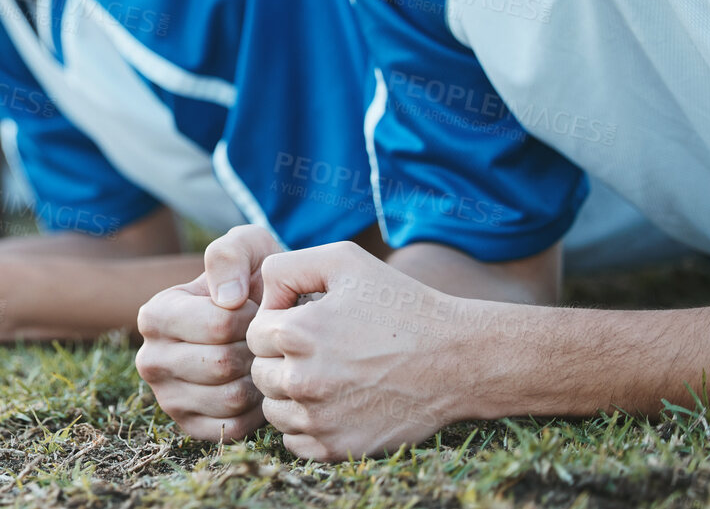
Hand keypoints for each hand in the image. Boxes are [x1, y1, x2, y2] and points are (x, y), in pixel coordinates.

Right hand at [135, 225, 279, 441]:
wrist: (260, 320)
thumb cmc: (251, 281)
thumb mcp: (245, 247)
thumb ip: (231, 254)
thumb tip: (226, 300)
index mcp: (154, 315)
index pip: (218, 325)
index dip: (252, 317)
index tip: (256, 307)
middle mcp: (150, 360)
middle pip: (223, 364)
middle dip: (255, 350)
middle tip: (263, 338)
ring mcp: (167, 398)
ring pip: (231, 398)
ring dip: (259, 379)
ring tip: (261, 358)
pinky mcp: (190, 428)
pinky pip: (235, 427)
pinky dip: (256, 410)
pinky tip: (256, 385)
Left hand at [247, 241, 463, 458]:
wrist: (456, 359)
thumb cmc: (399, 303)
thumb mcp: (343, 261)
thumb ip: (286, 266)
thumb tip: (260, 295)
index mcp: (296, 333)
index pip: (254, 333)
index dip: (279, 324)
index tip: (310, 321)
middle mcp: (301, 380)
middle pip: (259, 371)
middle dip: (281, 358)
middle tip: (321, 349)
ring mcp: (318, 419)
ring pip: (272, 408)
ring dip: (289, 393)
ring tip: (327, 374)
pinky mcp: (336, 447)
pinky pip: (293, 439)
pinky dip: (305, 424)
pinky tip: (333, 402)